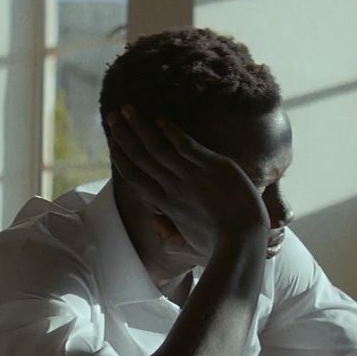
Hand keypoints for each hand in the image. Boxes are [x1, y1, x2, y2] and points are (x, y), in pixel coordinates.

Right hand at [107, 105, 268, 253]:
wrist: (244, 242)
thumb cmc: (220, 247)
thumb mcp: (189, 247)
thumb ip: (169, 236)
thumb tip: (156, 222)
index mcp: (166, 205)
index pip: (135, 177)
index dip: (121, 158)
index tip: (113, 143)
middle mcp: (173, 188)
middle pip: (140, 157)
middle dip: (123, 135)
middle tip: (112, 116)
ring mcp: (192, 176)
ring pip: (157, 147)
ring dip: (140, 126)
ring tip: (128, 109)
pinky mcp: (213, 167)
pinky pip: (186, 146)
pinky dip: (172, 132)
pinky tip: (161, 120)